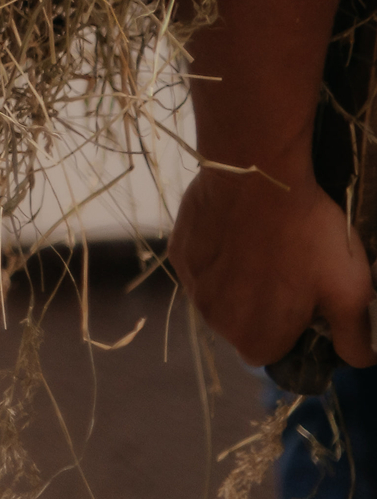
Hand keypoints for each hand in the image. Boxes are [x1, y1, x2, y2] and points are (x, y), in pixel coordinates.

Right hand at [173, 151, 374, 373]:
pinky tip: (239, 232)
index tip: (308, 300)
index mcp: (255, 340)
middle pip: (245, 326)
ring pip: (221, 296)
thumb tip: (359, 361)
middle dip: (264, 307)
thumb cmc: (308, 237)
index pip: (277, 352)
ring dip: (239, 283)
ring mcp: (191, 285)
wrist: (256, 174)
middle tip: (289, 271)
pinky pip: (202, 267)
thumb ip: (355, 338)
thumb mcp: (351, 292)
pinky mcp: (177, 251)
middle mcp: (214, 321)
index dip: (295, 329)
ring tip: (264, 248)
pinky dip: (219, 257)